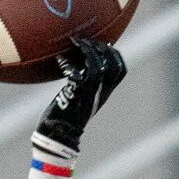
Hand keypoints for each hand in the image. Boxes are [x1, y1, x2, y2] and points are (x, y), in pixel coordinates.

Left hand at [35, 39, 125, 157]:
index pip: (120, 70)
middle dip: (103, 48)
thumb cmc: (65, 116)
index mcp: (104, 93)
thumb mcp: (79, 95)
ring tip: (75, 43)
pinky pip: (77, 74)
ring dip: (87, 51)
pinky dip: (68, 63)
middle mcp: (99, 93)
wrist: (58, 136)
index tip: (102, 44)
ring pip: (96, 67)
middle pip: (113, 66)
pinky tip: (61, 61)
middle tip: (86, 41)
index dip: (115, 53)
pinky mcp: (74, 96)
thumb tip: (77, 62)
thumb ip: (83, 81)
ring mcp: (88, 95)